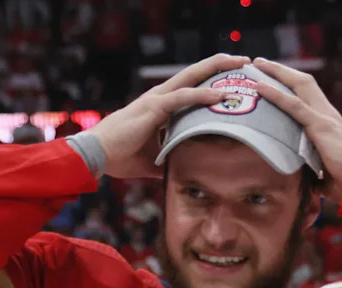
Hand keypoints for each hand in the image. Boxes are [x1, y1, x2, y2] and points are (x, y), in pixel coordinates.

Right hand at [89, 53, 249, 178]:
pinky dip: (203, 94)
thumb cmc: (121, 156)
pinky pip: (183, 97)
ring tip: (241, 64)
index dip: (211, 80)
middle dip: (220, 65)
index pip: (191, 86)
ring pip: (192, 77)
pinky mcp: (153, 108)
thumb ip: (172, 160)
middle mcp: (160, 97)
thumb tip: (189, 173)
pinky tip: (221, 93)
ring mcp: (157, 100)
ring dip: (217, 70)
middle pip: (194, 74)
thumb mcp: (155, 160)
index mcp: (161, 106)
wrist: (97, 156)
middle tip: (245, 60)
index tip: (234, 78)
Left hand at [251, 58, 341, 201]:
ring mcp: (325, 117)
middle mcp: (327, 114)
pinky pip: (294, 106)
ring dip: (276, 73)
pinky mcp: (321, 126)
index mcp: (328, 122)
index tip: (271, 77)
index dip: (290, 84)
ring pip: (298, 86)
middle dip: (280, 70)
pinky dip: (276, 95)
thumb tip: (305, 181)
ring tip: (257, 65)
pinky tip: (260, 87)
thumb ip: (313, 169)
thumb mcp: (325, 171)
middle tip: (259, 63)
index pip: (307, 95)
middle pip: (302, 82)